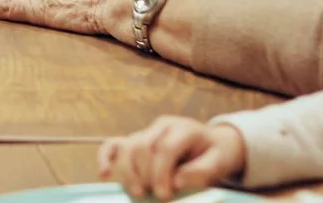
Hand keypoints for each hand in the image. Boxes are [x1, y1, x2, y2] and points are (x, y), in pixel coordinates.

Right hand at [100, 118, 246, 199]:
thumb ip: (200, 172)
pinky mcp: (136, 140)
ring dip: (129, 173)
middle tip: (156, 196)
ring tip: (139, 193)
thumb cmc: (215, 155)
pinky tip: (104, 174)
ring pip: (127, 148)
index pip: (164, 148)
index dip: (161, 173)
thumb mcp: (218, 163)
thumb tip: (176, 180)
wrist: (213, 144)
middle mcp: (161, 126)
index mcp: (183, 128)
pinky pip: (114, 144)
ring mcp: (146, 131)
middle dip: (146, 175)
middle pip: (142, 147)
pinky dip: (106, 158)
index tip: (164, 195)